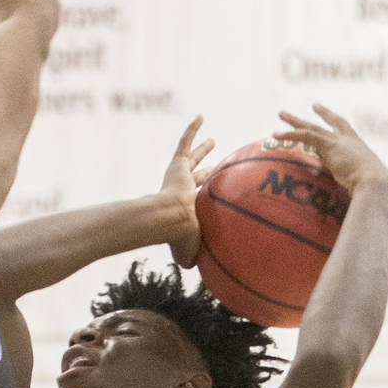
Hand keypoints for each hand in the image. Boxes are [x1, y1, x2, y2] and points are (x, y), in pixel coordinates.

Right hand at [159, 115, 214, 266]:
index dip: (204, 195)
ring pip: (193, 157)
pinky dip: (192, 130)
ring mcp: (178, 175)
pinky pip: (186, 143)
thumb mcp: (191, 249)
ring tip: (213, 140)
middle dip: (205, 168)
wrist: (172, 220)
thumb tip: (196, 271)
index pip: (196, 198)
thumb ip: (194, 256)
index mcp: (185, 206)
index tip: (209, 192)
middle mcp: (181, 188)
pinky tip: (201, 116)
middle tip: (215, 163)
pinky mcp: (176, 165)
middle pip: (197, 175)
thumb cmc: (180, 236)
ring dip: (202, 148)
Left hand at [274, 103, 387, 192]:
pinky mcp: (328, 145)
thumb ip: (342, 176)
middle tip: (310, 106)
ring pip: (311, 128)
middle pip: (327, 123)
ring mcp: (338, 141)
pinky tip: (275, 135)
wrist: (373, 181)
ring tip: (280, 113)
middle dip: (317, 114)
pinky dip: (290, 135)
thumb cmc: (368, 186)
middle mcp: (347, 139)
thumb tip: (329, 183)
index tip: (322, 110)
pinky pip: (305, 136)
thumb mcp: (356, 178)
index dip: (332, 118)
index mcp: (356, 145)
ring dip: (294, 122)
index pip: (343, 127)